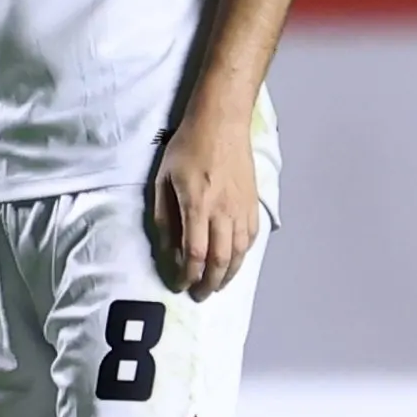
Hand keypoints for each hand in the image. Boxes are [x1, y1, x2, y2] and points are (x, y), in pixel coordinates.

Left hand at [149, 111, 260, 301]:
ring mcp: (241, 207)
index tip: (180, 284)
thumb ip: (165, 216)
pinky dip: (242, 255)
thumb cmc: (188, 146)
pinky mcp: (253, 202)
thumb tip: (168, 248)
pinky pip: (251, 237)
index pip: (195, 254)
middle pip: (220, 260)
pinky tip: (233, 261)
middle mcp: (223, 210)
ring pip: (239, 253)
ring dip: (228, 274)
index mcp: (198, 205)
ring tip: (217, 285)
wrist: (221, 122)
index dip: (187, 275)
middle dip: (209, 283)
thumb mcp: (163, 179)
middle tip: (200, 294)